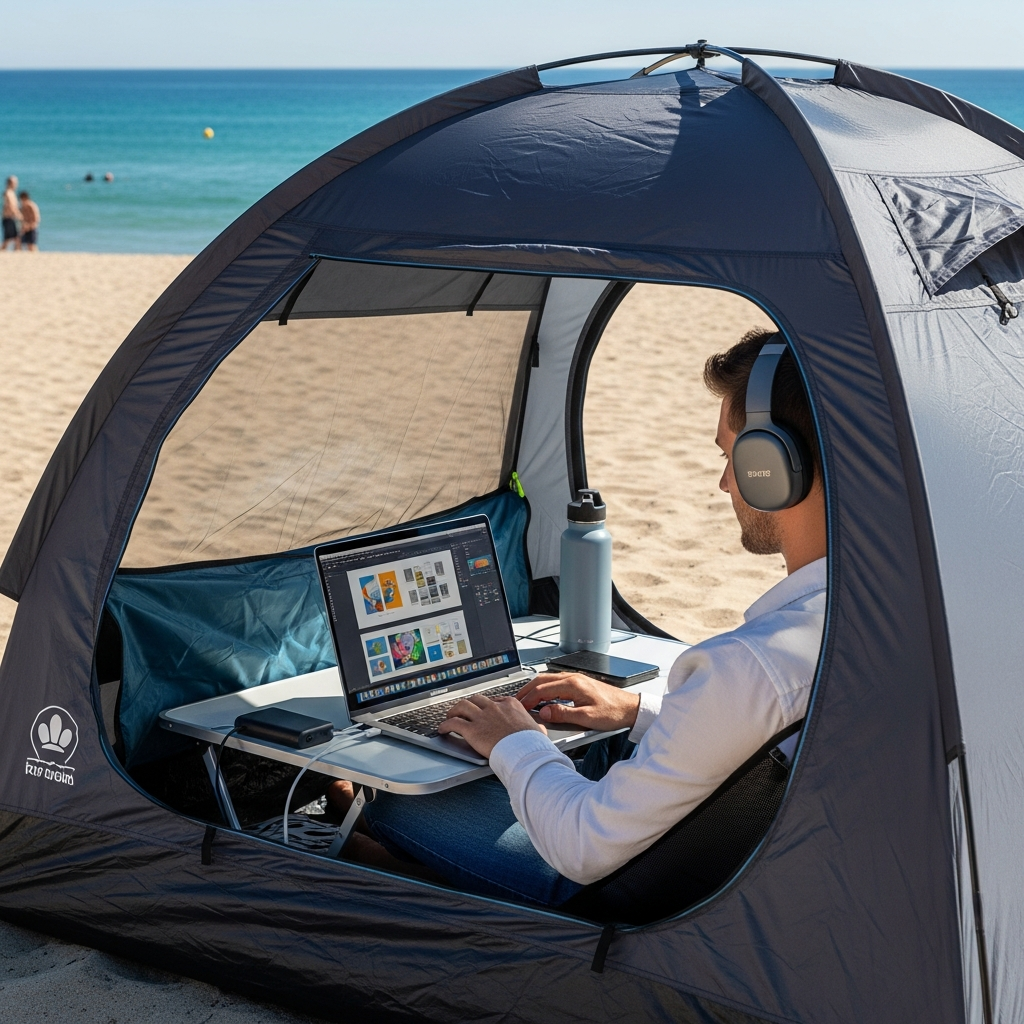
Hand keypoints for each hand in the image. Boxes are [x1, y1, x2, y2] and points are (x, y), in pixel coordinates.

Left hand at [437, 693, 545, 758]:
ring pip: (461, 706)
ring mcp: (482, 717)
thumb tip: (542, 730)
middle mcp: (494, 707)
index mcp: (510, 705)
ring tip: (449, 716)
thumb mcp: (537, 730)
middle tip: (463, 710)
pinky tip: (442, 729)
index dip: (485, 705)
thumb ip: (536, 728)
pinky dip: (445, 725)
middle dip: (468, 704)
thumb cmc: (532, 744)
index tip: (482, 710)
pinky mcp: (472, 730)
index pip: (494, 699)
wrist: (525, 752)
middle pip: (476, 700)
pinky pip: (453, 723)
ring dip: (453, 711)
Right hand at [516, 672, 639, 731]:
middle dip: (527, 690)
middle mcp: (573, 678)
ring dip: (535, 688)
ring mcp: (576, 679)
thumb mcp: (587, 718)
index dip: (528, 699)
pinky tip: (543, 696)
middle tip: (516, 700)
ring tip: (525, 698)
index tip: (520, 708)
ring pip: (548, 679)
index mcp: (573, 684)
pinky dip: (544, 688)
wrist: (630, 708)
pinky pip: (556, 682)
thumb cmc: (613, 713)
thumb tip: (544, 712)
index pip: (542, 689)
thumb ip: (563, 714)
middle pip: (542, 680)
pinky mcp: (579, 683)